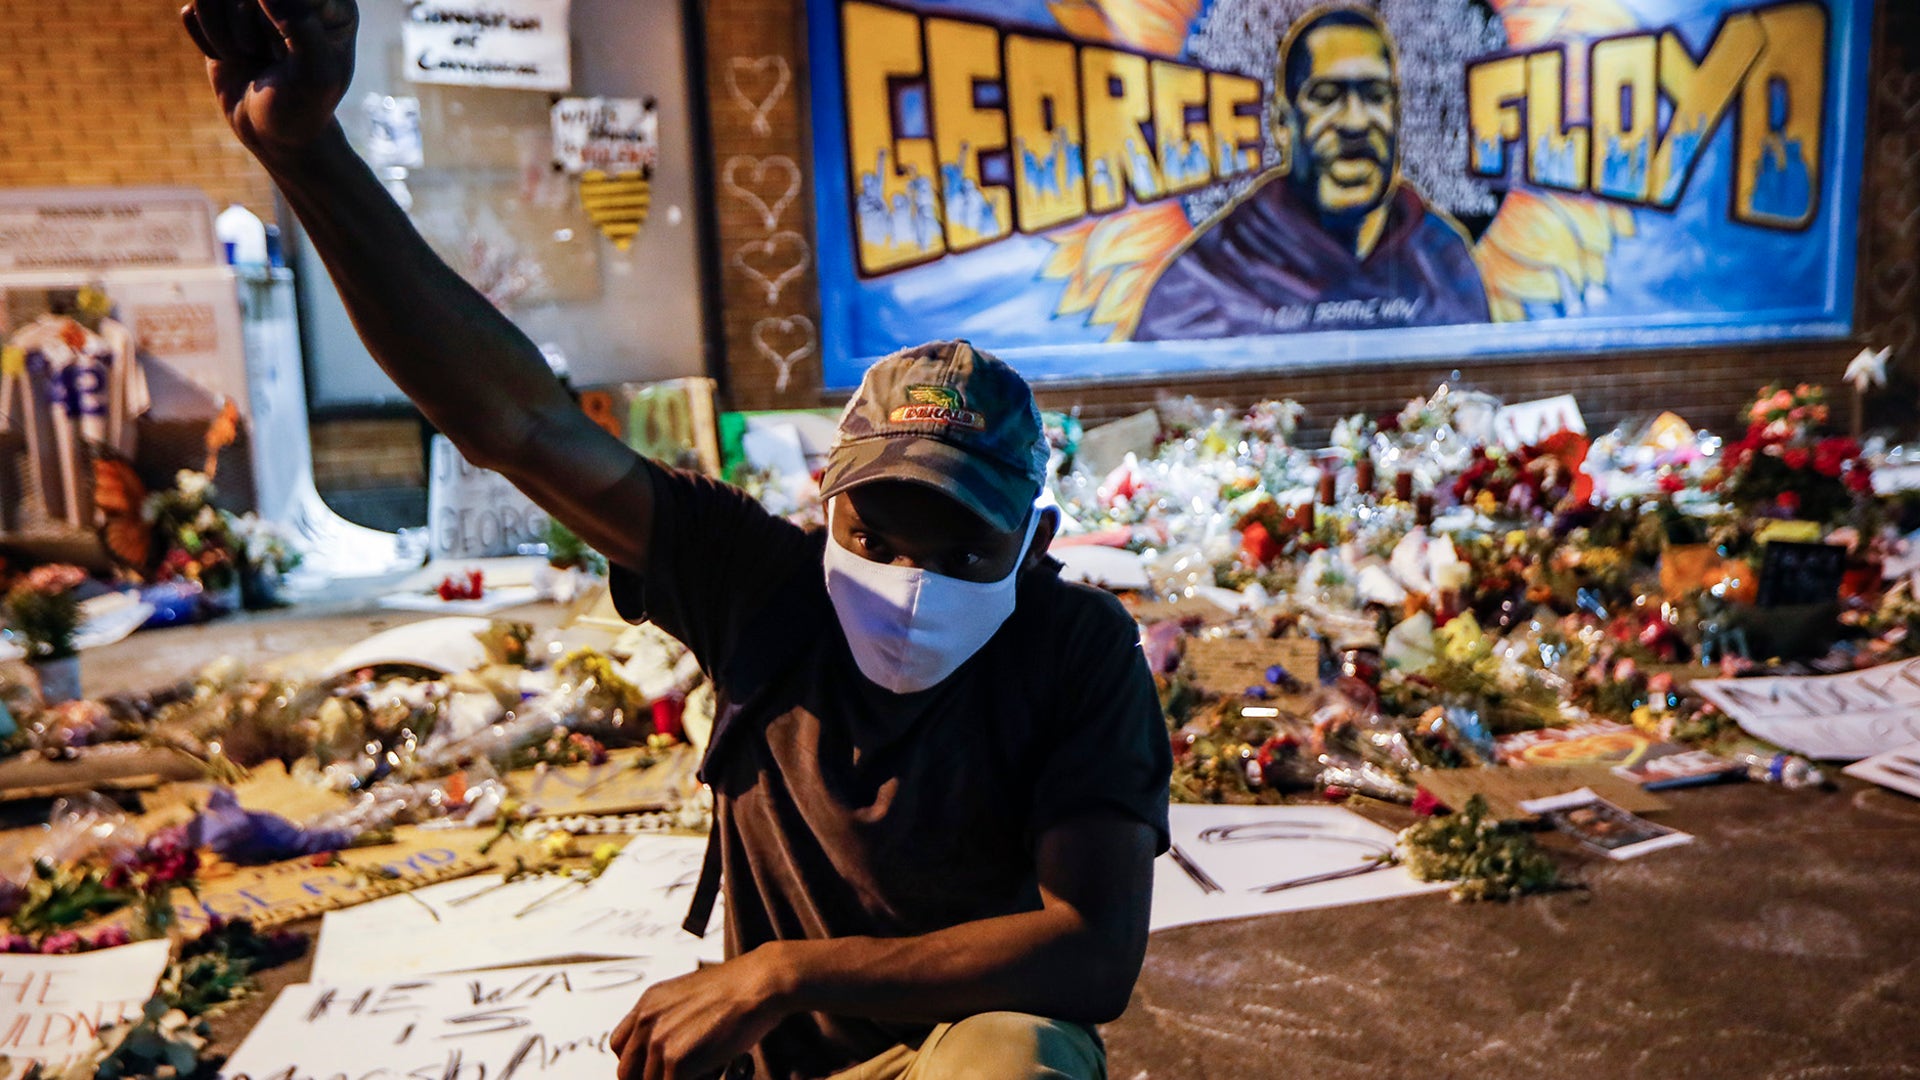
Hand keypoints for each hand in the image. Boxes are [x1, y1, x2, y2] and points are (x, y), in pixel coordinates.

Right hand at [181, 0, 357, 152]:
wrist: (273, 133)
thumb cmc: (301, 107)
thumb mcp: (314, 75)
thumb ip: (300, 26)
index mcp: (332, 3)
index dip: (277, 27)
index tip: (286, 56)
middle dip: (248, 33)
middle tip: (272, 60)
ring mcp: (257, 0)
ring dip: (226, 37)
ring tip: (252, 58)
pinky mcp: (224, 11)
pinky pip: (194, 8)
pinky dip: (209, 40)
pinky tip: (232, 58)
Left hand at [610, 950, 789, 1079]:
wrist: (758, 983)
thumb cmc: (737, 988)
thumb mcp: (688, 997)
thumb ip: (669, 1020)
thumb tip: (668, 1047)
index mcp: (647, 1004)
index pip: (619, 1046)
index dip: (635, 1064)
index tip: (651, 1071)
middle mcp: (647, 1021)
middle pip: (627, 1071)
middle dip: (649, 1078)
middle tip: (676, 1075)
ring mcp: (659, 1041)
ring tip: (702, 1072)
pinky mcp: (676, 1061)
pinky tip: (710, 1074)